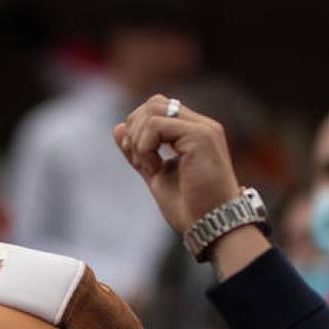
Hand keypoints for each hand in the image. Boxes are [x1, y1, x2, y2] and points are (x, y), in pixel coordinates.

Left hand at [111, 95, 246, 236]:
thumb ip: (139, 151)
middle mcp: (201, 125)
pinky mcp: (200, 136)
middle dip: (135, 129)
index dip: (138, 128)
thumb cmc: (190, 207)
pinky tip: (155, 168)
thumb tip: (118, 127)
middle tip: (139, 161)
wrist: (211, 224)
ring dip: (139, 139)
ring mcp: (202, 128)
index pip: (158, 108)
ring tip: (149, 166)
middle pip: (154, 103)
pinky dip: (145, 147)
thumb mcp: (156, 175)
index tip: (138, 160)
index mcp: (194, 132)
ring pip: (153, 109)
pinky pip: (156, 125)